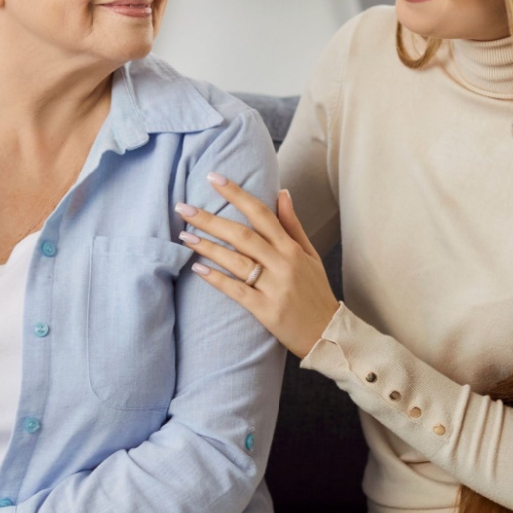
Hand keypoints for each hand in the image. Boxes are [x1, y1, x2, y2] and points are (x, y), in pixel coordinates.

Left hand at [177, 174, 339, 358]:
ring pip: (236, 261)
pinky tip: (197, 269)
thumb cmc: (316, 292)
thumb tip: (282, 192)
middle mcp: (283, 263)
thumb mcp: (310, 255)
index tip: (214, 178)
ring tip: (183, 236)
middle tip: (183, 207)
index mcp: (291, 248)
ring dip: (207, 247)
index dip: (236, 194)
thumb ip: (292, 224)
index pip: (261, 213)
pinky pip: (236, 291)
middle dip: (209, 219)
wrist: (329, 334)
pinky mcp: (266, 310)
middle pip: (242, 235)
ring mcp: (274, 287)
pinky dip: (216, 279)